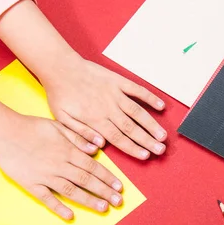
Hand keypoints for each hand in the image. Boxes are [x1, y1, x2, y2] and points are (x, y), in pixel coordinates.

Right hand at [0, 115, 123, 219]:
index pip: (93, 166)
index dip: (108, 177)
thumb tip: (96, 149)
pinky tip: (70, 216)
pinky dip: (59, 207)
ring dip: (89, 200)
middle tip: (118, 202)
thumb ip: (78, 137)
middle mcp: (60, 165)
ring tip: (103, 208)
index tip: (119, 187)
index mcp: (67, 150)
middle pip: (87, 180)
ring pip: (72, 190)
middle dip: (104, 191)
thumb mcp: (57, 125)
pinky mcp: (31, 184)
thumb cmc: (30, 126)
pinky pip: (47, 198)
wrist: (3, 131)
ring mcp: (45, 176)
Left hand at [42, 56, 166, 159]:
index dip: (133, 148)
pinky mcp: (117, 81)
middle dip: (148, 141)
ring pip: (137, 112)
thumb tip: (98, 146)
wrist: (60, 68)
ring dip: (151, 124)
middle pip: (132, 128)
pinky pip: (137, 90)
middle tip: (161, 150)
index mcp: (95, 120)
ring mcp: (115, 93)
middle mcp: (108, 108)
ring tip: (163, 135)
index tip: (146, 156)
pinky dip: (150, 97)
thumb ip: (81, 134)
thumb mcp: (62, 120)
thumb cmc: (60, 95)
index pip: (118, 139)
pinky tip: (160, 106)